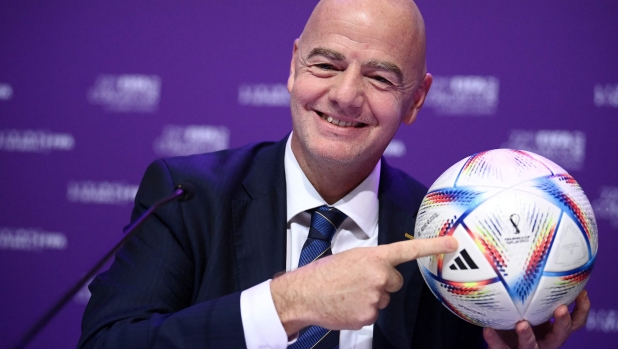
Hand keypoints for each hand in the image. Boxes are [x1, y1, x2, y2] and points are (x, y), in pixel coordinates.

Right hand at [270, 236, 457, 334]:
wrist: (304, 294)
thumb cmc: (323, 273)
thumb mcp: (350, 257)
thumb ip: (371, 261)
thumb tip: (383, 269)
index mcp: (374, 257)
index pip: (409, 250)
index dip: (433, 246)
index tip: (453, 243)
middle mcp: (379, 276)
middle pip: (395, 281)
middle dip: (382, 282)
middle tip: (358, 281)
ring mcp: (375, 298)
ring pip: (383, 298)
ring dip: (370, 296)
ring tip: (347, 293)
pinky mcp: (368, 316)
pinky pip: (373, 313)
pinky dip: (361, 310)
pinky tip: (346, 305)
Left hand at [483, 290, 590, 348]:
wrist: (499, 339)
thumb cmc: (517, 316)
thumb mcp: (529, 303)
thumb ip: (534, 287)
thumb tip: (536, 252)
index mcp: (552, 329)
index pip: (574, 322)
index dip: (581, 310)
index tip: (582, 293)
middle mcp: (543, 340)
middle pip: (559, 336)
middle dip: (562, 323)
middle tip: (561, 308)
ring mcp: (525, 348)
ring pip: (532, 346)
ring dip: (528, 335)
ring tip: (522, 324)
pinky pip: (499, 347)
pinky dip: (494, 339)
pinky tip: (487, 330)